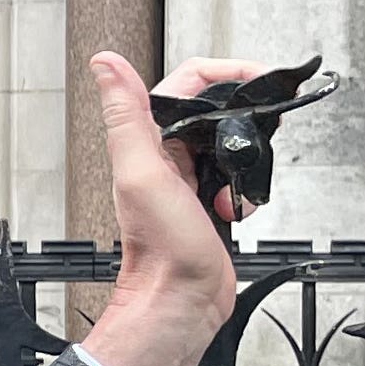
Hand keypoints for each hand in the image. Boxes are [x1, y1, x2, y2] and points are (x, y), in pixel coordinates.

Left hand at [75, 53, 261, 365]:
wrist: (181, 301)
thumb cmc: (160, 249)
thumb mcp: (141, 172)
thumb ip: (126, 115)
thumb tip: (105, 63)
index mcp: (148, 141)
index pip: (189, 82)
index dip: (226, 72)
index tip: (257, 77)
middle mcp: (166, 156)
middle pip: (215, 110)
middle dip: (242, 120)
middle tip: (259, 131)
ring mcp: (189, 179)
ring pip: (230, 144)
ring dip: (244, 159)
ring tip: (233, 180)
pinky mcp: (209, 201)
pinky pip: (237, 178)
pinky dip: (245, 190)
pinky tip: (233, 208)